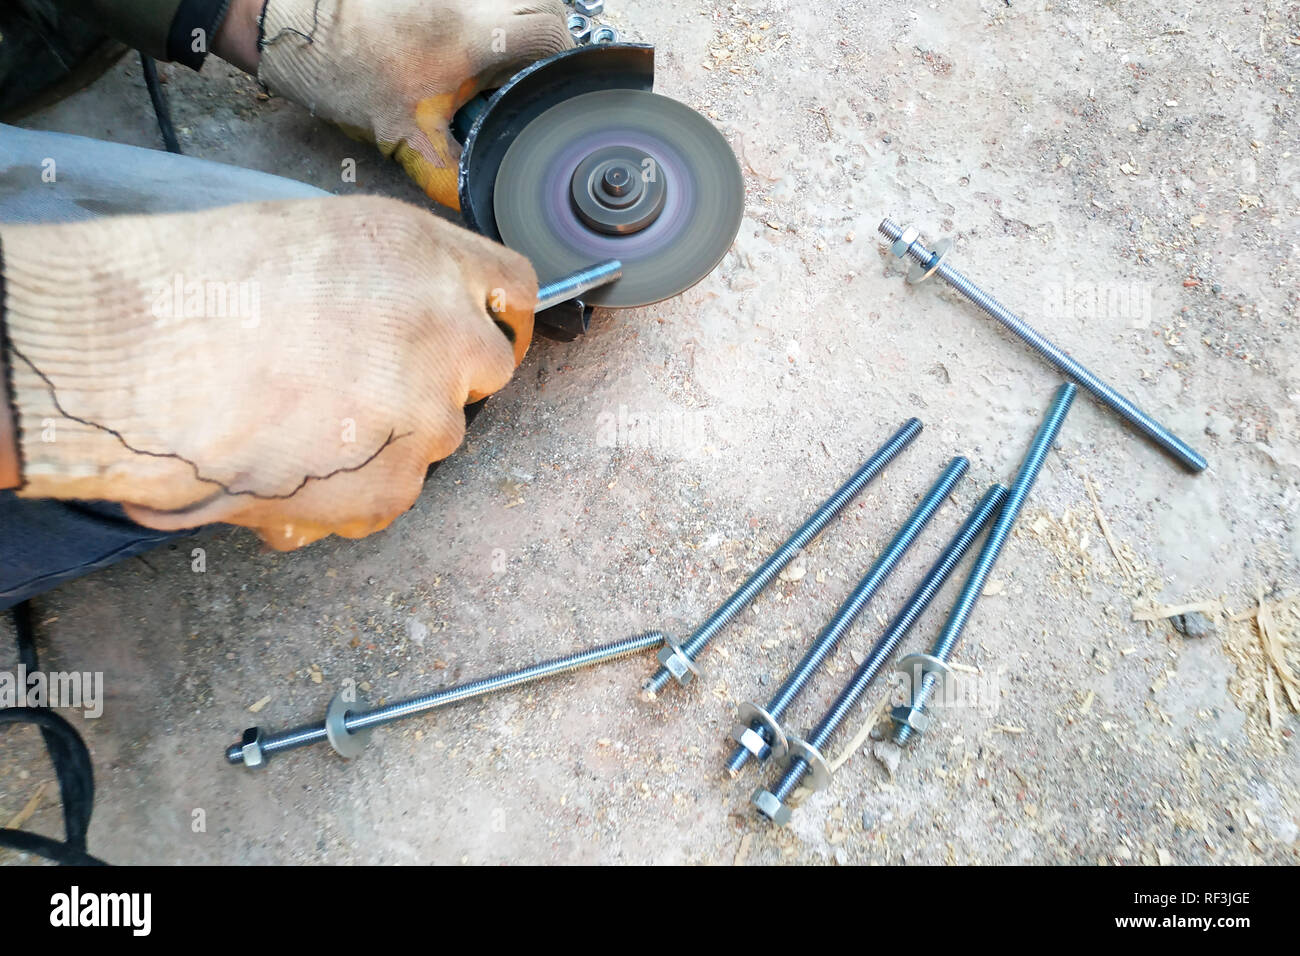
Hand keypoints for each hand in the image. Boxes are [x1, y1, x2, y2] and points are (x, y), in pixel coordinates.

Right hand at [0, 196, 536, 548]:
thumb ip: (389, 275)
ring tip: (297, 422)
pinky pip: (392, 492)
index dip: (495, 313)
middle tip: (368, 384)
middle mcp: (446, 333)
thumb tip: (415, 309)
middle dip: (440, 378)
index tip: (483, 331)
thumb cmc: (197, 291)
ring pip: (435, 436)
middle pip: (484, 368)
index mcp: (427, 257)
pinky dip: (350, 487)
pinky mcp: (394, 485)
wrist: (138, 362)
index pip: (513, 286)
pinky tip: (288, 460)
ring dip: (386, 436)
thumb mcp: (312, 240)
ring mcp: (428, 415)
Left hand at [253, 0, 572, 207]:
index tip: (548, 84)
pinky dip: (486, 17)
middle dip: (544, 38)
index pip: (550, 33)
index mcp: (471, 34)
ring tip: (494, 60)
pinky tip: (463, 46)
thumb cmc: (338, 69)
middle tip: (523, 74)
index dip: (560, 60)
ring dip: (518, 23)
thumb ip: (445, 170)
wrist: (288, 22)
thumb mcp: (399, 132)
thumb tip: (475, 203)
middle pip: (544, 5)